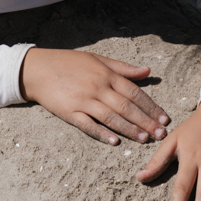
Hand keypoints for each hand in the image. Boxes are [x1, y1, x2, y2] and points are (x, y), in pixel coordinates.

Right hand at [20, 48, 169, 145]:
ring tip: (144, 139)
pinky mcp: (69, 112)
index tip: (164, 119)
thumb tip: (147, 72)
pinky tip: (113, 141)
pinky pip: (88, 125)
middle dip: (145, 121)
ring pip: (111, 117)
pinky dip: (101, 133)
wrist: (37, 68)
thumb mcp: (97, 59)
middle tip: (160, 134)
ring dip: (129, 129)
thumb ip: (123, 68)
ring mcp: (83, 101)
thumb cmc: (69, 62)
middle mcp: (98, 88)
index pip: (135, 92)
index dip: (151, 107)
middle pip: (126, 107)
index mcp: (107, 75)